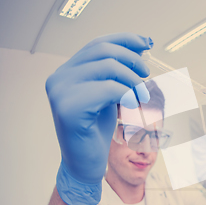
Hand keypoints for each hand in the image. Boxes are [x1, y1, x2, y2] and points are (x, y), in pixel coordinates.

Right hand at [46, 33, 152, 204]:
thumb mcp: (109, 94)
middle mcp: (58, 77)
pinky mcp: (69, 108)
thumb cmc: (96, 130)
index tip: (146, 43)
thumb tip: (141, 47)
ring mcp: (60, 92)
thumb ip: (117, 72)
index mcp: (66, 72)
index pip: (97, 44)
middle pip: (103, 51)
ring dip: (133, 80)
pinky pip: (108, 89)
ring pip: (108, 67)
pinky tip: (133, 105)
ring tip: (142, 97)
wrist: (84, 164)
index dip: (124, 40)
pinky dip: (127, 93)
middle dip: (132, 60)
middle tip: (146, 76)